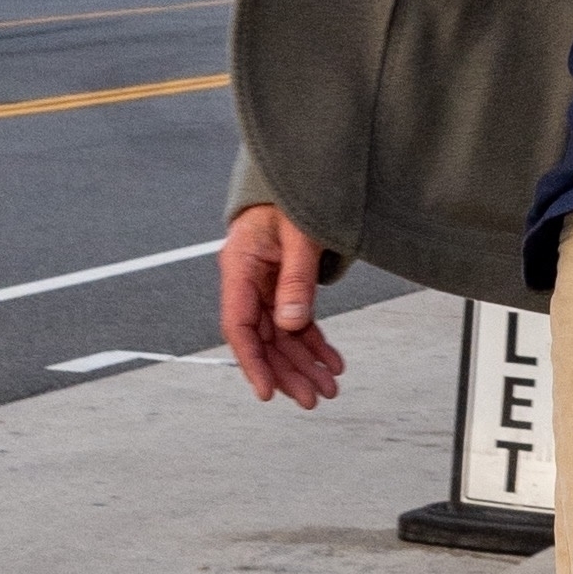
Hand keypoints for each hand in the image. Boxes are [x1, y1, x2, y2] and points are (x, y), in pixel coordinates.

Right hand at [219, 204, 345, 407]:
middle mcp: (248, 280)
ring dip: (304, 362)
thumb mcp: (300, 236)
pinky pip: (297, 321)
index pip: (239, 325)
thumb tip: (291, 324)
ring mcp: (265, 285)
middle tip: (313, 399)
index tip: (267, 392)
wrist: (299, 174)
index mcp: (239, 266)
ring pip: (282, 335)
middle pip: (264, 338)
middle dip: (288, 371)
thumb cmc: (293, 197)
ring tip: (329, 387)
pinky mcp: (283, 285)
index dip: (252, 362)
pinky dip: (315, 343)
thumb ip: (295, 280)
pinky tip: (332, 362)